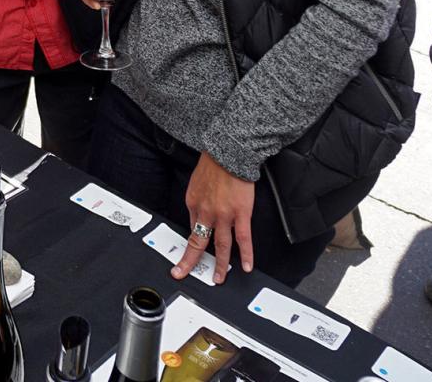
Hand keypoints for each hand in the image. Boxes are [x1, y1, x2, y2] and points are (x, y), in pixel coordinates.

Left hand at [174, 152, 254, 283]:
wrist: (228, 153)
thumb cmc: (213, 165)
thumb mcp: (196, 183)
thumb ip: (197, 201)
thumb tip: (200, 218)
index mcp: (192, 203)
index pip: (192, 227)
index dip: (193, 241)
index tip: (191, 253)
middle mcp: (205, 212)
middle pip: (198, 241)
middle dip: (191, 261)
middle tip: (185, 273)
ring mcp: (223, 215)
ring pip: (220, 246)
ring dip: (219, 265)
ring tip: (218, 278)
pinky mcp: (241, 214)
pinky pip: (243, 239)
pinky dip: (245, 255)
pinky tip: (246, 266)